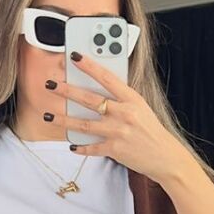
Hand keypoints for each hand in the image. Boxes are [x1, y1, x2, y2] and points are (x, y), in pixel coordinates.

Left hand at [59, 52, 189, 184]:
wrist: (165, 156)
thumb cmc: (151, 130)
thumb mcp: (141, 108)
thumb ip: (121, 99)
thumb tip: (98, 90)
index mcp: (132, 99)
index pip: (107, 78)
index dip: (90, 66)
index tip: (75, 57)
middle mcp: (124, 114)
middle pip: (89, 100)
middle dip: (67, 91)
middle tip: (51, 85)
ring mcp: (118, 132)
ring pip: (83, 124)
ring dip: (63, 120)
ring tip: (48, 116)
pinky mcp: (114, 150)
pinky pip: (91, 147)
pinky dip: (80, 147)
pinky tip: (71, 145)